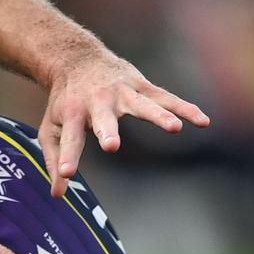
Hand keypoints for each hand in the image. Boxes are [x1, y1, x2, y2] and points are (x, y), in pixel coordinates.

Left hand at [38, 54, 209, 197]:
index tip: (66, 173)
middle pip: (104, 118)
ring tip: (175, 128)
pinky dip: (184, 108)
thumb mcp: (51, 128)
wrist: (77, 59)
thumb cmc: (64, 101)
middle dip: (107, 130)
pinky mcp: (141, 86)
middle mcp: (97, 101)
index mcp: (72, 113)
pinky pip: (166, 99)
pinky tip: (202, 121)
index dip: (68, 156)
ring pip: (143, 105)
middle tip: (111, 146)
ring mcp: (122, 92)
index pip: (70, 138)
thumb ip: (54, 159)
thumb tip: (57, 195)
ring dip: (159, 115)